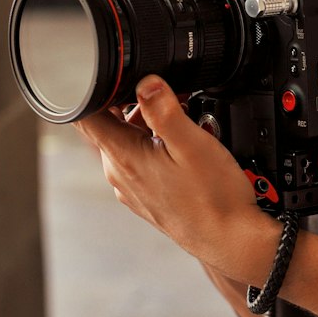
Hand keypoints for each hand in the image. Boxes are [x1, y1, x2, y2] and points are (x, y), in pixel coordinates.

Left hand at [75, 75, 271, 278]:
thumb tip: (145, 82)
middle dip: (136, 104)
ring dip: (150, 126)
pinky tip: (185, 150)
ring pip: (128, 142)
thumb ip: (164, 111)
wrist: (231, 239)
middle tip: (171, 98)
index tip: (120, 77)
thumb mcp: (192, 144)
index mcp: (123, 158)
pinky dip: (157, 147)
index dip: (97, 89)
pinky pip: (141, 161)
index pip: (87, 114)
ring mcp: (131, 188)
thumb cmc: (214, 198)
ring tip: (184, 124)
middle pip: (110, 124)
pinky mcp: (146, 196)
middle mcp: (119, 174)